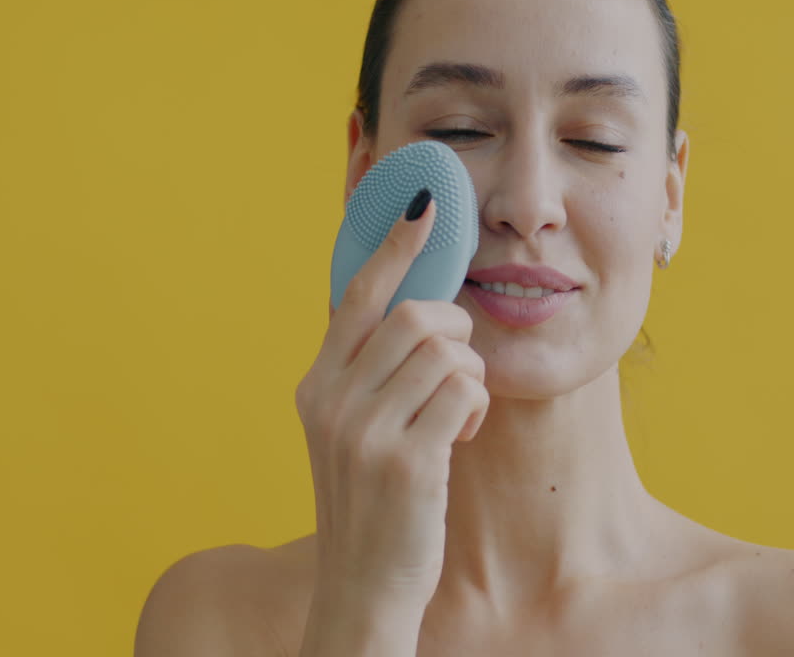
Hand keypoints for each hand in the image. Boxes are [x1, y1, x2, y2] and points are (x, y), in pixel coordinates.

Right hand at [296, 191, 488, 612]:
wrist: (363, 588)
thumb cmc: (372, 506)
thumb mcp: (351, 433)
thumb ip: (367, 376)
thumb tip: (413, 313)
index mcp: (316, 386)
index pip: (357, 296)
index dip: (393, 245)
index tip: (422, 205)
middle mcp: (332, 400)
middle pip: (414, 315)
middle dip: (455, 332)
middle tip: (460, 367)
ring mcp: (364, 430)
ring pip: (446, 350)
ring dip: (469, 375)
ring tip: (459, 413)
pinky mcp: (406, 460)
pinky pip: (465, 390)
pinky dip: (477, 405)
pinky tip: (464, 434)